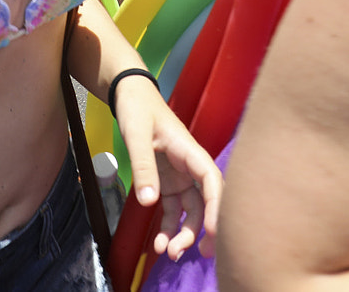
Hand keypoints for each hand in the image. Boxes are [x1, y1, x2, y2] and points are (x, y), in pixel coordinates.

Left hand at [112, 74, 221, 259]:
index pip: (212, 181)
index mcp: (190, 151)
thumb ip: (143, 166)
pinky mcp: (169, 182)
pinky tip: (159, 242)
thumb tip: (148, 201)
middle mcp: (190, 166)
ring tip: (167, 251)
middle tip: (186, 252)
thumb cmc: (138, 108)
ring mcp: (181, 176)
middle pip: (205, 202)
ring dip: (183, 232)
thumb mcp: (137, 134)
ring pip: (191, 210)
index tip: (215, 231)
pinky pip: (174, 209)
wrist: (130, 96)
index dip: (219, 207)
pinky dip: (169, 226)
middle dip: (200, 229)